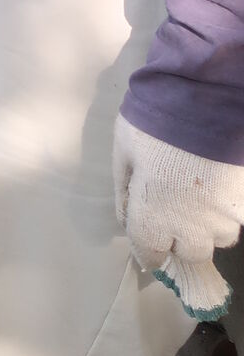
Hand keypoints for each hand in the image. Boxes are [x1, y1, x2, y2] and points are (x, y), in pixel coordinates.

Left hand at [113, 113, 243, 319]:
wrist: (200, 101)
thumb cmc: (153, 123)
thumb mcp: (123, 152)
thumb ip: (123, 191)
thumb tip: (125, 218)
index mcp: (152, 218)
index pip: (150, 254)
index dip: (147, 248)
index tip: (147, 239)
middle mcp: (190, 228)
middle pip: (189, 253)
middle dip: (180, 239)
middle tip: (172, 212)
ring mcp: (221, 217)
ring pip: (217, 238)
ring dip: (206, 226)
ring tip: (197, 196)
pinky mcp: (242, 203)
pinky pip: (235, 218)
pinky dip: (225, 210)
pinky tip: (215, 186)